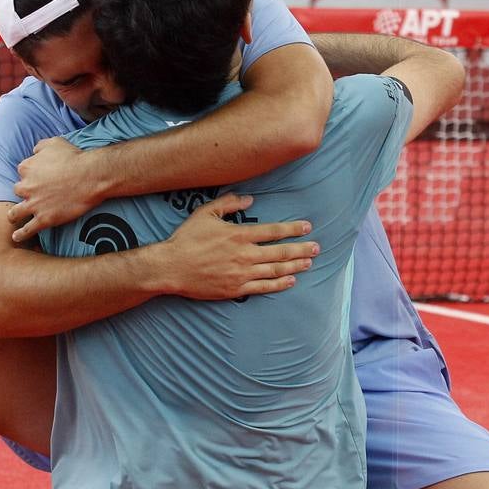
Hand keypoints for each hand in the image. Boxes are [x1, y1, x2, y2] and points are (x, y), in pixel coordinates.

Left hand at [9, 137, 103, 240]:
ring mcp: (34, 204)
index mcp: (26, 168)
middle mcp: (26, 186)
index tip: (39, 178)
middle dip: (25, 192)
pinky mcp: (44, 219)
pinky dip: (21, 234)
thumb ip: (39, 147)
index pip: (23, 172)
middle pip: (19, 191)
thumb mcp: (54, 142)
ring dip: (14, 214)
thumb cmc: (75, 157)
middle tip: (34, 195)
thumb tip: (34, 152)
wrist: (91, 176)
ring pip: (16, 212)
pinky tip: (16, 237)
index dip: (31, 175)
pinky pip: (28, 229)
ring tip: (14, 218)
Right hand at [159, 192, 318, 299]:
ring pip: (276, 270)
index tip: (307, 227)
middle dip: (301, 249)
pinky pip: (263, 287)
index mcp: (239, 234)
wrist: (171, 267)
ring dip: (295, 266)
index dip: (293, 229)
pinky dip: (279, 284)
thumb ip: (229, 203)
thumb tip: (251, 199)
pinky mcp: (236, 289)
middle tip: (317, 247)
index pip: (273, 231)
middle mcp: (244, 254)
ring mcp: (241, 273)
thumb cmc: (187, 239)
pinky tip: (291, 281)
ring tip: (309, 263)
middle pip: (280, 251)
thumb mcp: (205, 213)